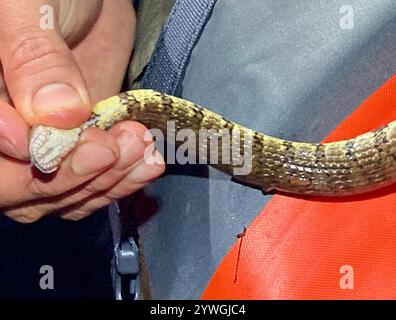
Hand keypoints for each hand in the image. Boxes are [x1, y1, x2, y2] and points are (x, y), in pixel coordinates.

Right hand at [0, 0, 164, 222]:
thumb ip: (35, 56)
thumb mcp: (33, 6)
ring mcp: (42, 147)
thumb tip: (55, 115)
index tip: (56, 142)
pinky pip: (90, 185)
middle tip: (111, 148)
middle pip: (16, 186)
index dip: (14, 155)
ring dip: (102, 182)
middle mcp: (6, 131)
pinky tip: (145, 165)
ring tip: (138, 151)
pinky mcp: (78, 151)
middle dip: (69, 174)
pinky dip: (119, 182)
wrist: (89, 3)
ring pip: (58, 194)